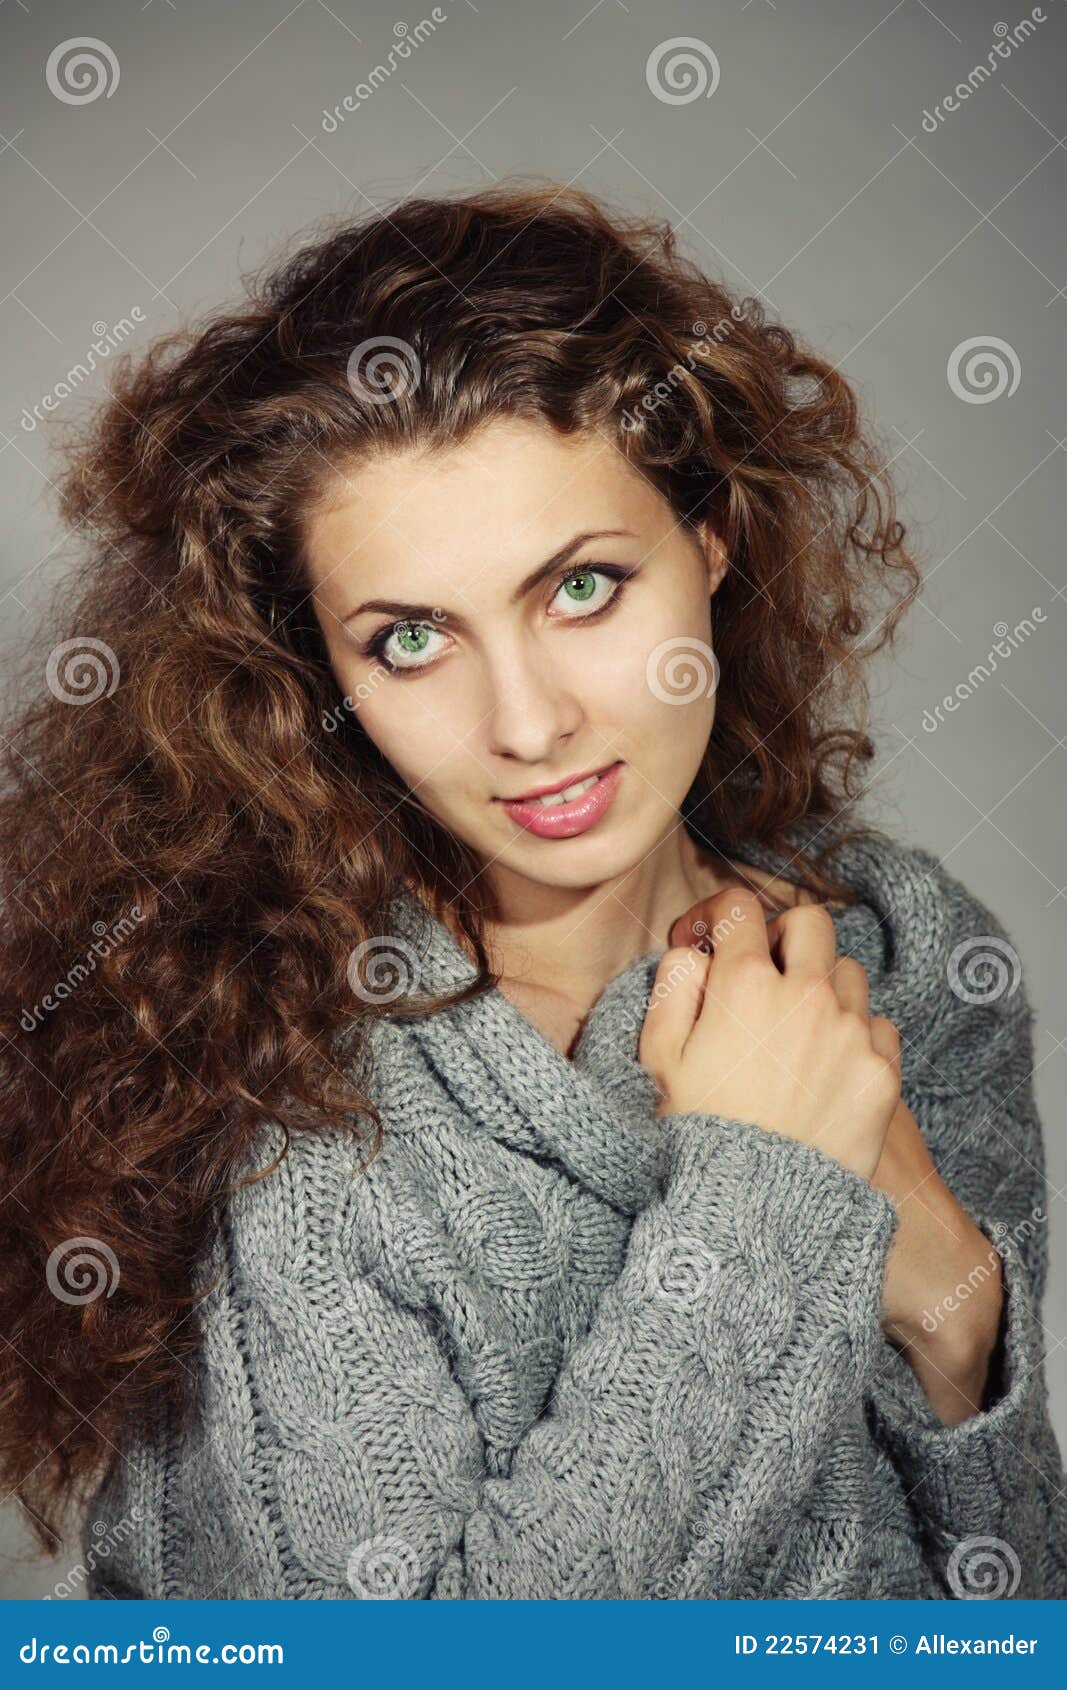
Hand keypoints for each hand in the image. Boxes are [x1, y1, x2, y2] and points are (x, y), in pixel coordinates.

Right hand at [667, 881, 1002, 1421]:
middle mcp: (806, 996)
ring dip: (821, 985)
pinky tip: (827, 1062)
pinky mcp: (882, 1073)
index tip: (710, 939)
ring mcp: (851, 1033)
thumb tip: (696, 950)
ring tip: (797, 1028)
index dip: (720, 916)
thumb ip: (673, 984)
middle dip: (782, 937)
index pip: (740, 908)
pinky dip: (855, 1032)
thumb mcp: (657, 1056)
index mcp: (744, 984)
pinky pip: (879, 1024)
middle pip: (809, 922)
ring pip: (847, 972)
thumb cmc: (694, 1135)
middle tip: (764, 973)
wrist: (752, 1212)